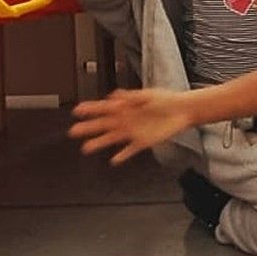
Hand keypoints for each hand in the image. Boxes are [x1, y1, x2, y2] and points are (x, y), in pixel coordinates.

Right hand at [70, 88, 194, 164]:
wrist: (184, 110)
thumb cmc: (167, 99)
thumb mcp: (148, 95)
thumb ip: (132, 96)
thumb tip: (115, 95)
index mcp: (126, 107)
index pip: (104, 108)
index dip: (90, 109)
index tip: (77, 110)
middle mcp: (127, 120)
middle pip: (103, 124)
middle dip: (88, 127)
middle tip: (72, 131)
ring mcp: (133, 131)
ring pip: (112, 138)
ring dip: (99, 143)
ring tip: (86, 148)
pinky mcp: (144, 141)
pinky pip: (130, 150)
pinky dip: (123, 155)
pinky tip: (114, 160)